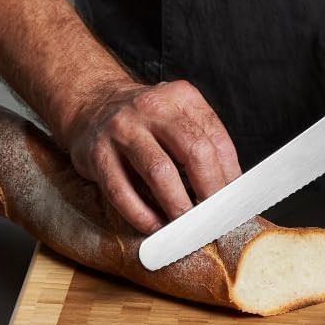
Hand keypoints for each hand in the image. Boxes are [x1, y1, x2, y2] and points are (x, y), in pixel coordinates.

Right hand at [56, 77, 241, 233]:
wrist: (90, 105)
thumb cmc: (145, 122)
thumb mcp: (177, 116)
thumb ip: (203, 143)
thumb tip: (230, 191)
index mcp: (182, 98)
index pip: (218, 139)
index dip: (230, 175)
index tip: (234, 202)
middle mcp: (153, 108)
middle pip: (195, 152)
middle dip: (210, 191)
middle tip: (215, 217)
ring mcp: (123, 129)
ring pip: (160, 172)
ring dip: (178, 206)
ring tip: (188, 226)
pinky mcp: (97, 153)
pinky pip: (122, 191)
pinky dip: (142, 215)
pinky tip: (154, 226)